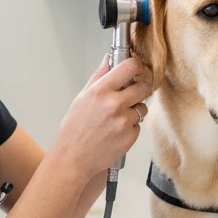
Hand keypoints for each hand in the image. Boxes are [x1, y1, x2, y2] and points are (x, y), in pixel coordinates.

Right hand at [51, 54, 153, 181]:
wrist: (73, 158)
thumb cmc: (74, 129)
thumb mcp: (82, 97)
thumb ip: (99, 76)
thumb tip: (109, 58)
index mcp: (100, 91)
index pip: (130, 67)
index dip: (138, 65)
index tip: (138, 68)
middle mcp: (114, 104)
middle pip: (144, 87)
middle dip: (141, 89)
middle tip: (133, 94)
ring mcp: (124, 121)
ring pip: (143, 108)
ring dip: (135, 110)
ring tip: (117, 118)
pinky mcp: (130, 136)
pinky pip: (138, 125)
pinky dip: (131, 127)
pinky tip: (116, 132)